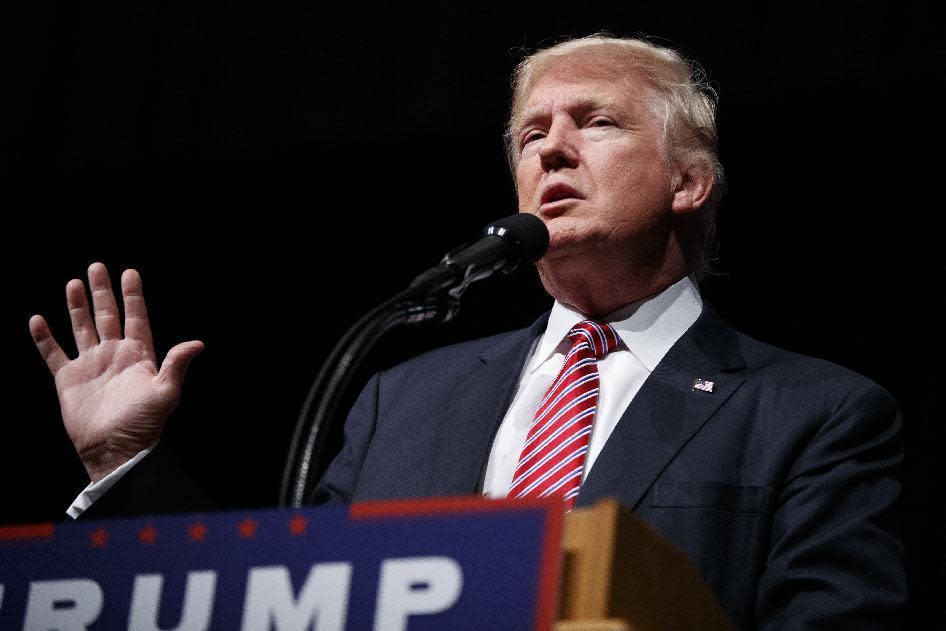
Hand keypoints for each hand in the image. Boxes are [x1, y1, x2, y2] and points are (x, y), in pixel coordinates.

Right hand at [30, 262, 202, 481]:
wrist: (114, 449)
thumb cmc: (143, 424)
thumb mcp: (165, 393)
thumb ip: (176, 365)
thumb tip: (198, 343)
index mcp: (138, 356)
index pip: (136, 318)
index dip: (132, 296)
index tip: (129, 273)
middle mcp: (114, 355)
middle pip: (107, 316)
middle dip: (102, 292)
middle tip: (97, 267)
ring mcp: (91, 365)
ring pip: (82, 328)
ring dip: (77, 307)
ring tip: (73, 283)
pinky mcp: (68, 380)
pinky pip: (53, 354)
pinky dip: (45, 338)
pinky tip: (38, 320)